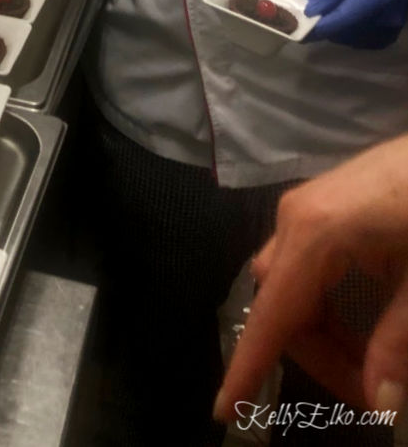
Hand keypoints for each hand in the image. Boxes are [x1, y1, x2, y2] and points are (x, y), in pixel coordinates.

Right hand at [214, 134, 407, 423]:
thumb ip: (399, 339)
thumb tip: (379, 402)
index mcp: (314, 234)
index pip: (273, 314)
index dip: (249, 365)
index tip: (225, 410)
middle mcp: (296, 218)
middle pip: (282, 305)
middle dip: (319, 358)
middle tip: (372, 394)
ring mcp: (308, 206)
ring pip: (292, 287)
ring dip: (323, 333)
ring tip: (371, 365)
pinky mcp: (325, 204)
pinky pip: (307, 266)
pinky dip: (327, 305)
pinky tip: (364, 321)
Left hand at [304, 0, 407, 49]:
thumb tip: (309, 12)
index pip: (345, 18)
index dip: (320, 26)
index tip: (296, 28)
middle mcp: (387, 20)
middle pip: (345, 32)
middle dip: (321, 24)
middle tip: (305, 11)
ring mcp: (388, 32)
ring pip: (348, 39)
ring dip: (330, 28)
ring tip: (321, 10)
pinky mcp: (385, 39)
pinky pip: (356, 42)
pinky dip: (342, 33)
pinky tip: (338, 18)